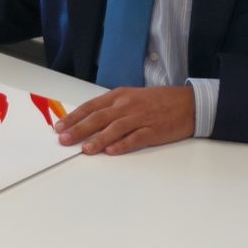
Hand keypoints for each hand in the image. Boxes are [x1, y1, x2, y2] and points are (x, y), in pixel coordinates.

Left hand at [53, 86, 195, 155]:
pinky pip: (136, 138)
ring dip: (98, 139)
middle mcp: (126, 106)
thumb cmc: (156, 101)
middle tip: (64, 140)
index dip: (74, 117)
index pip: (91, 107)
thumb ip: (110, 108)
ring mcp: (140, 118)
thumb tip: (87, 121)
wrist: (187, 103)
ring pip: (115, 128)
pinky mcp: (154, 131)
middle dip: (79, 129)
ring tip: (85, 149)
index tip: (60, 127)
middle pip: (98, 118)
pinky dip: (123, 145)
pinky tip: (111, 151)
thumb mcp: (130, 97)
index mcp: (118, 96)